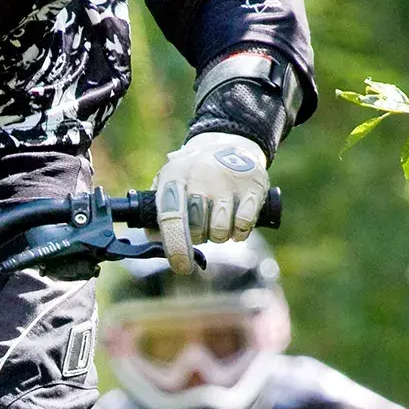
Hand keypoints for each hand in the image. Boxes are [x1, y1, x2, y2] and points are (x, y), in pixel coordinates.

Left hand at [152, 131, 269, 273]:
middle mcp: (199, 175)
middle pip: (197, 228)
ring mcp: (227, 179)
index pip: (171, 216)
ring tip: (217, 222)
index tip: (181, 265)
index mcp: (174, 175)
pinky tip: (236, 221)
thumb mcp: (169, 183)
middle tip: (201, 228)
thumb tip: (155, 245)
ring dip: (219, 236)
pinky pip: (244, 225)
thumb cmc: (191, 176)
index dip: (175, 246)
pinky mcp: (253, 185)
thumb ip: (157, 213)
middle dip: (198, 237)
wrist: (227, 144)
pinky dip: (240, 232)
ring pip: (221, 230)